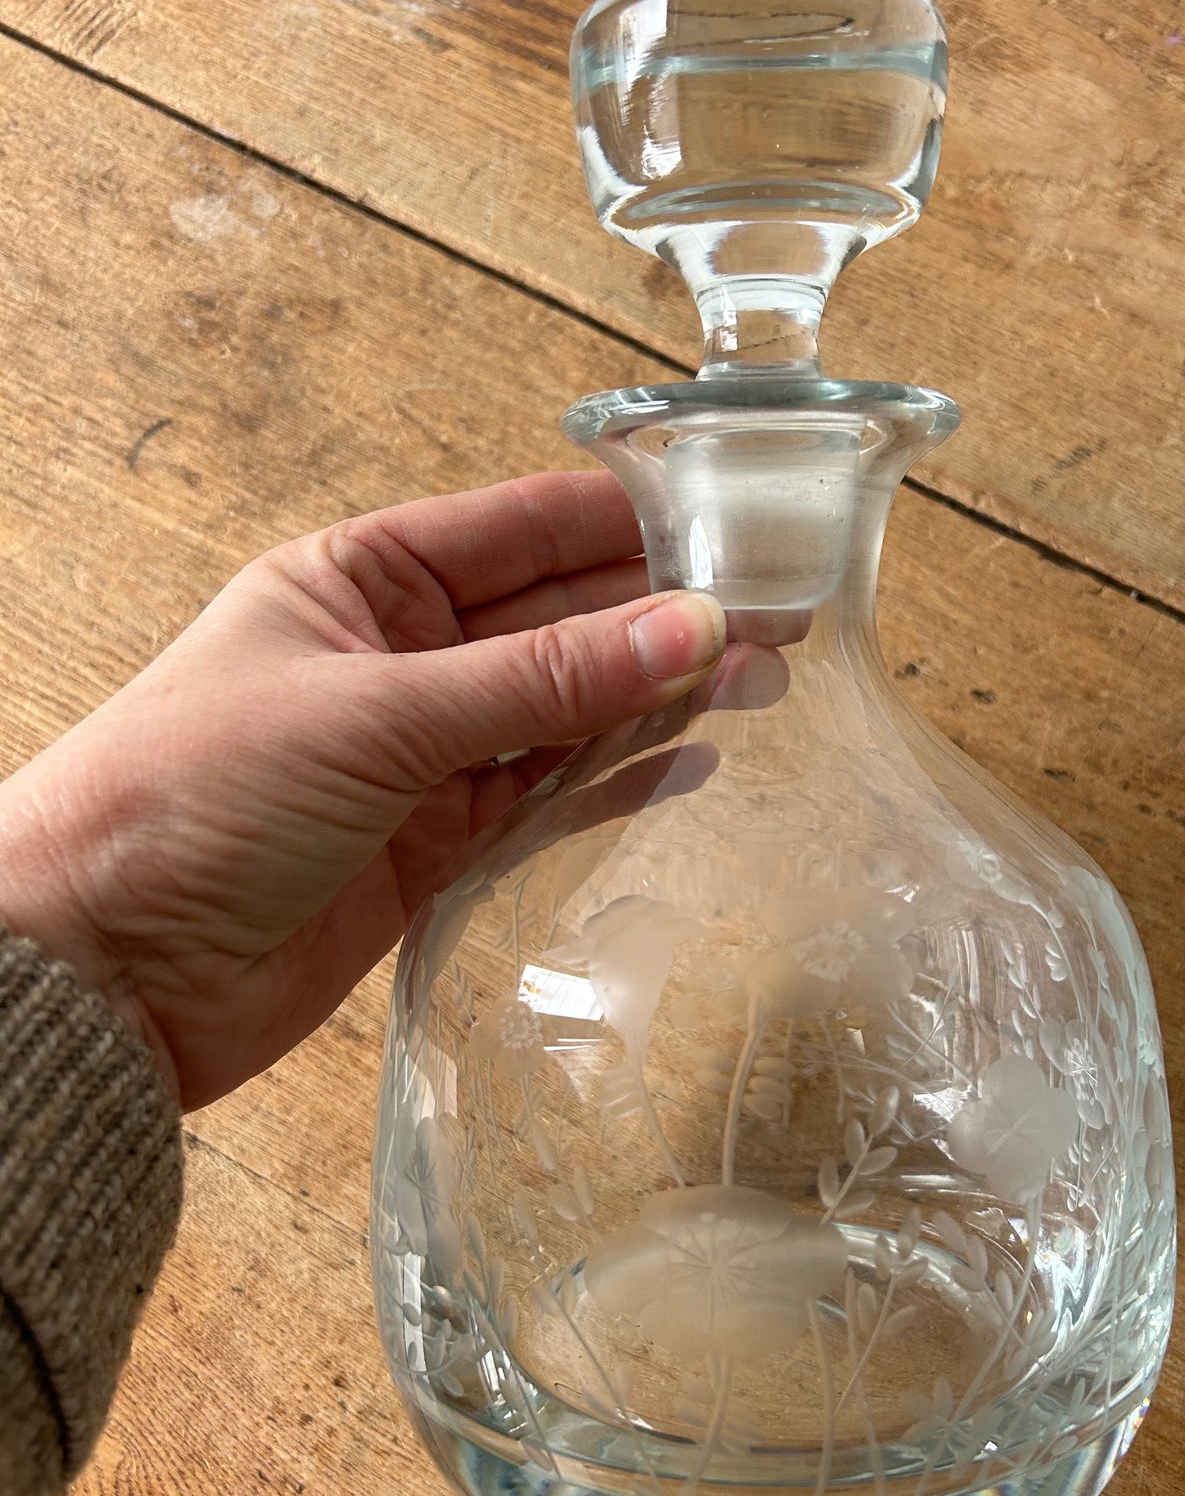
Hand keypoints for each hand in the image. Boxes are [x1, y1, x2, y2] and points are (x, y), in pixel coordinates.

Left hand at [0, 472, 724, 1107]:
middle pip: (558, 621)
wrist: (101, 968)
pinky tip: (689, 762)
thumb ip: (540, 681)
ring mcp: (417, 757)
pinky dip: (614, 784)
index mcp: (360, 582)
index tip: (733, 528)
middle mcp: (396, 660)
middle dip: (661, 618)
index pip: (523, 530)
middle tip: (772, 619)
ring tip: (759, 683)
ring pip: (562, 714)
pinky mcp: (432, 849)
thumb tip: (685, 629)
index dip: (628, 527)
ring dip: (653, 701)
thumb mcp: (375, 714)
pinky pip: (544, 800)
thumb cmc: (184, 797)